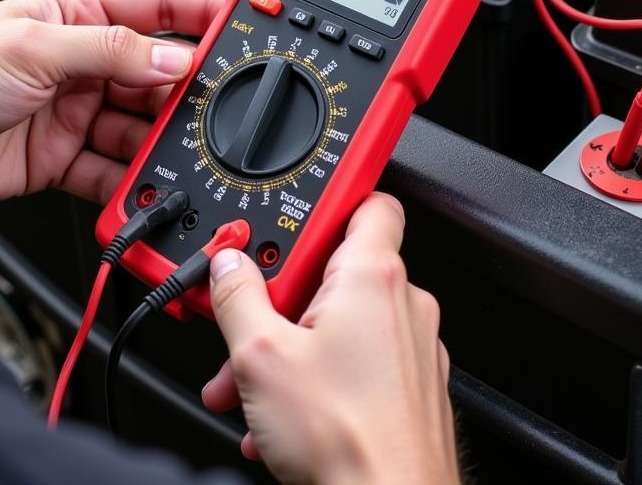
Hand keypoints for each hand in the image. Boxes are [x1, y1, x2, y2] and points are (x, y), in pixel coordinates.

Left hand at [0, 0, 223, 205]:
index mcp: (79, 17)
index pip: (158, 8)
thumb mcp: (34, 48)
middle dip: (186, 93)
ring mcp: (74, 113)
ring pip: (140, 129)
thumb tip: (171, 59)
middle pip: (156, 76)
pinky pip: (111, 172)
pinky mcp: (59, 159)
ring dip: (160, 144)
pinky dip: (130, 184)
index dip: (202, 12)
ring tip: (179, 156)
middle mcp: (82, 64)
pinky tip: (143, 189)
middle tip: (215, 110)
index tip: (242, 22)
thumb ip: (109, 52)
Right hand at [202, 193, 459, 484]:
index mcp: (372, 276)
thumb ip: (237, 296)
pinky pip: (359, 362)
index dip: (327, 201)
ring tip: (253, 385)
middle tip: (248, 323)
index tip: (290, 219)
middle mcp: (402, 303)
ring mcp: (413, 348)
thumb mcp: (260, 356)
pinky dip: (320, 377)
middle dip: (281, 299)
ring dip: (292, 346)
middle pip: (334, 272)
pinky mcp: (412, 389)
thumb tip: (228, 264)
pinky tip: (282, 413)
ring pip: (341, 323)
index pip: (366, 201)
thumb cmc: (348, 441)